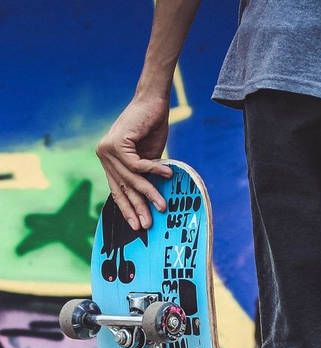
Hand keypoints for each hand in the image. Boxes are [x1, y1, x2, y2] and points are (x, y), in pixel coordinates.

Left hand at [96, 95, 172, 230]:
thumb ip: (144, 175)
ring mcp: (107, 149)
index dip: (127, 208)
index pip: (116, 190)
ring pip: (131, 179)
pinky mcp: (117, 143)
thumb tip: (150, 200)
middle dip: (136, 208)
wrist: (152, 101)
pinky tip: (168, 174)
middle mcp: (104, 155)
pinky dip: (154, 170)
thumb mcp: (147, 158)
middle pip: (122, 188)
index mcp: (109, 161)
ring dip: (149, 194)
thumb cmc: (152, 128)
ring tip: (162, 206)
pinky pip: (137, 165)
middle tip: (147, 225)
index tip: (136, 225)